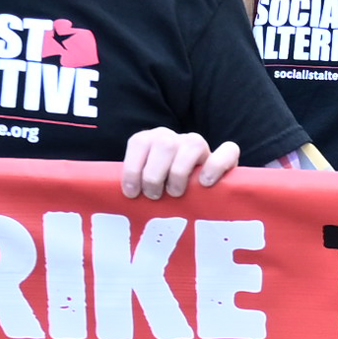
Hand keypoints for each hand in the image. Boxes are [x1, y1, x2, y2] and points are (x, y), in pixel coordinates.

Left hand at [121, 129, 246, 202]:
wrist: (192, 194)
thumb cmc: (158, 195)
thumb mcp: (139, 189)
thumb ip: (129, 187)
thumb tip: (109, 199)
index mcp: (150, 141)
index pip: (139, 142)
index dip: (132, 168)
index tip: (131, 193)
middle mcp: (173, 138)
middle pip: (164, 144)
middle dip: (154, 174)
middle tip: (154, 196)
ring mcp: (198, 145)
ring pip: (192, 144)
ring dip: (179, 173)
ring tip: (175, 193)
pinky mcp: (224, 157)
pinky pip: (228, 151)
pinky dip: (216, 165)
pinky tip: (205, 183)